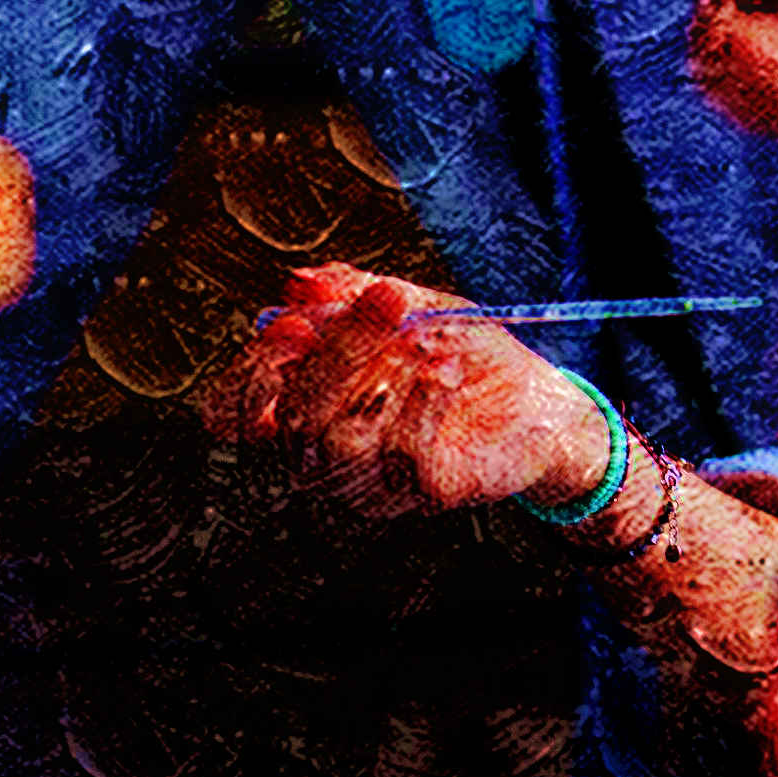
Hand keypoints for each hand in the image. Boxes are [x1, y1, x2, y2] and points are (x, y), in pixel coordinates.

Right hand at [209, 263, 620, 520]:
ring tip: (423, 338)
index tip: (291, 326)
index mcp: (306, 407)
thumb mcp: (416, 308)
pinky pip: (402, 458)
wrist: (543, 401)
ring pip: (339, 442)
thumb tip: (302, 282)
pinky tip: (445, 369)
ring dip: (380, 378)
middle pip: (292, 417)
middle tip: (383, 299)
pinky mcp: (420, 494)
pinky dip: (421, 404)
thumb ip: (359, 294)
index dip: (248, 374)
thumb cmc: (466, 356)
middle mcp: (323, 453)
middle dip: (337, 350)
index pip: (234, 411)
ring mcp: (368, 481)